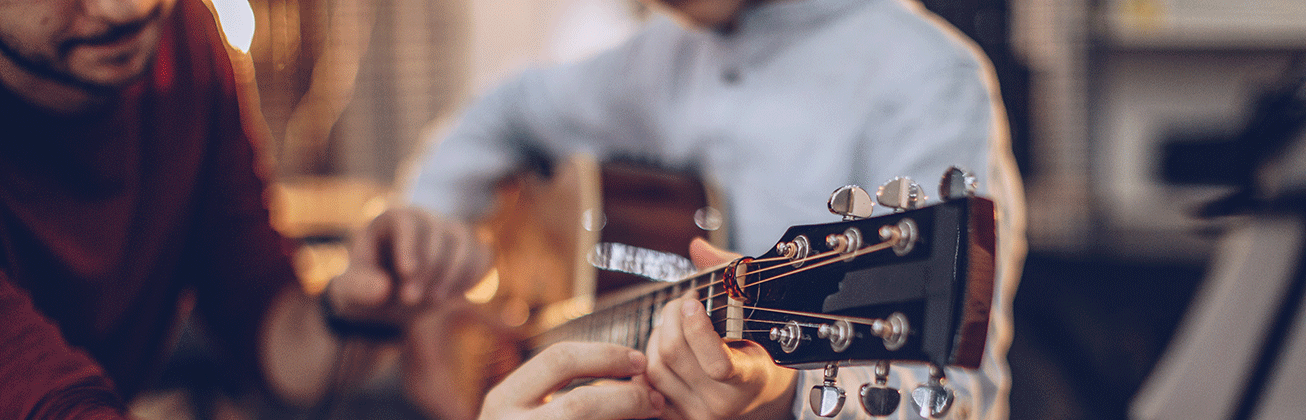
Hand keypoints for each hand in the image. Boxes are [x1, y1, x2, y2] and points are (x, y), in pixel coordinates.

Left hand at [326, 207, 491, 323]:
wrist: (389, 297)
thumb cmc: (366, 287)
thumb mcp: (348, 291)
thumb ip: (357, 288)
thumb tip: (383, 289)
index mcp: (390, 220)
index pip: (406, 221)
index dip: (409, 245)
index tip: (407, 273)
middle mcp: (424, 219)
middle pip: (437, 233)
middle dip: (428, 269)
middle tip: (410, 300)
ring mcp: (449, 232)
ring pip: (464, 242)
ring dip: (452, 274)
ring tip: (433, 301)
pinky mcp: (469, 249)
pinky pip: (483, 255)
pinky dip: (472, 276)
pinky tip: (452, 295)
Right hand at [479, 342, 665, 419]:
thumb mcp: (525, 411)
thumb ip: (564, 391)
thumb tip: (635, 371)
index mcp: (504, 400)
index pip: (559, 359)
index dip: (606, 355)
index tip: (639, 361)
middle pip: (581, 404)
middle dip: (628, 398)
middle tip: (654, 399)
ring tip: (652, 414)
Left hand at [641, 238, 797, 419]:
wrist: (761, 393)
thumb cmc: (761, 345)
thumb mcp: (757, 310)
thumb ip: (730, 274)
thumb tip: (698, 247)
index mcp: (750, 378)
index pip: (717, 363)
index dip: (697, 329)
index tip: (693, 300)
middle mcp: (723, 403)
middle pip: (674, 355)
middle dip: (670, 317)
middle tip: (682, 302)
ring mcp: (698, 413)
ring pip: (655, 368)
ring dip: (657, 336)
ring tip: (674, 324)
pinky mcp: (678, 417)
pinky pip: (647, 386)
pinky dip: (648, 361)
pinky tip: (663, 345)